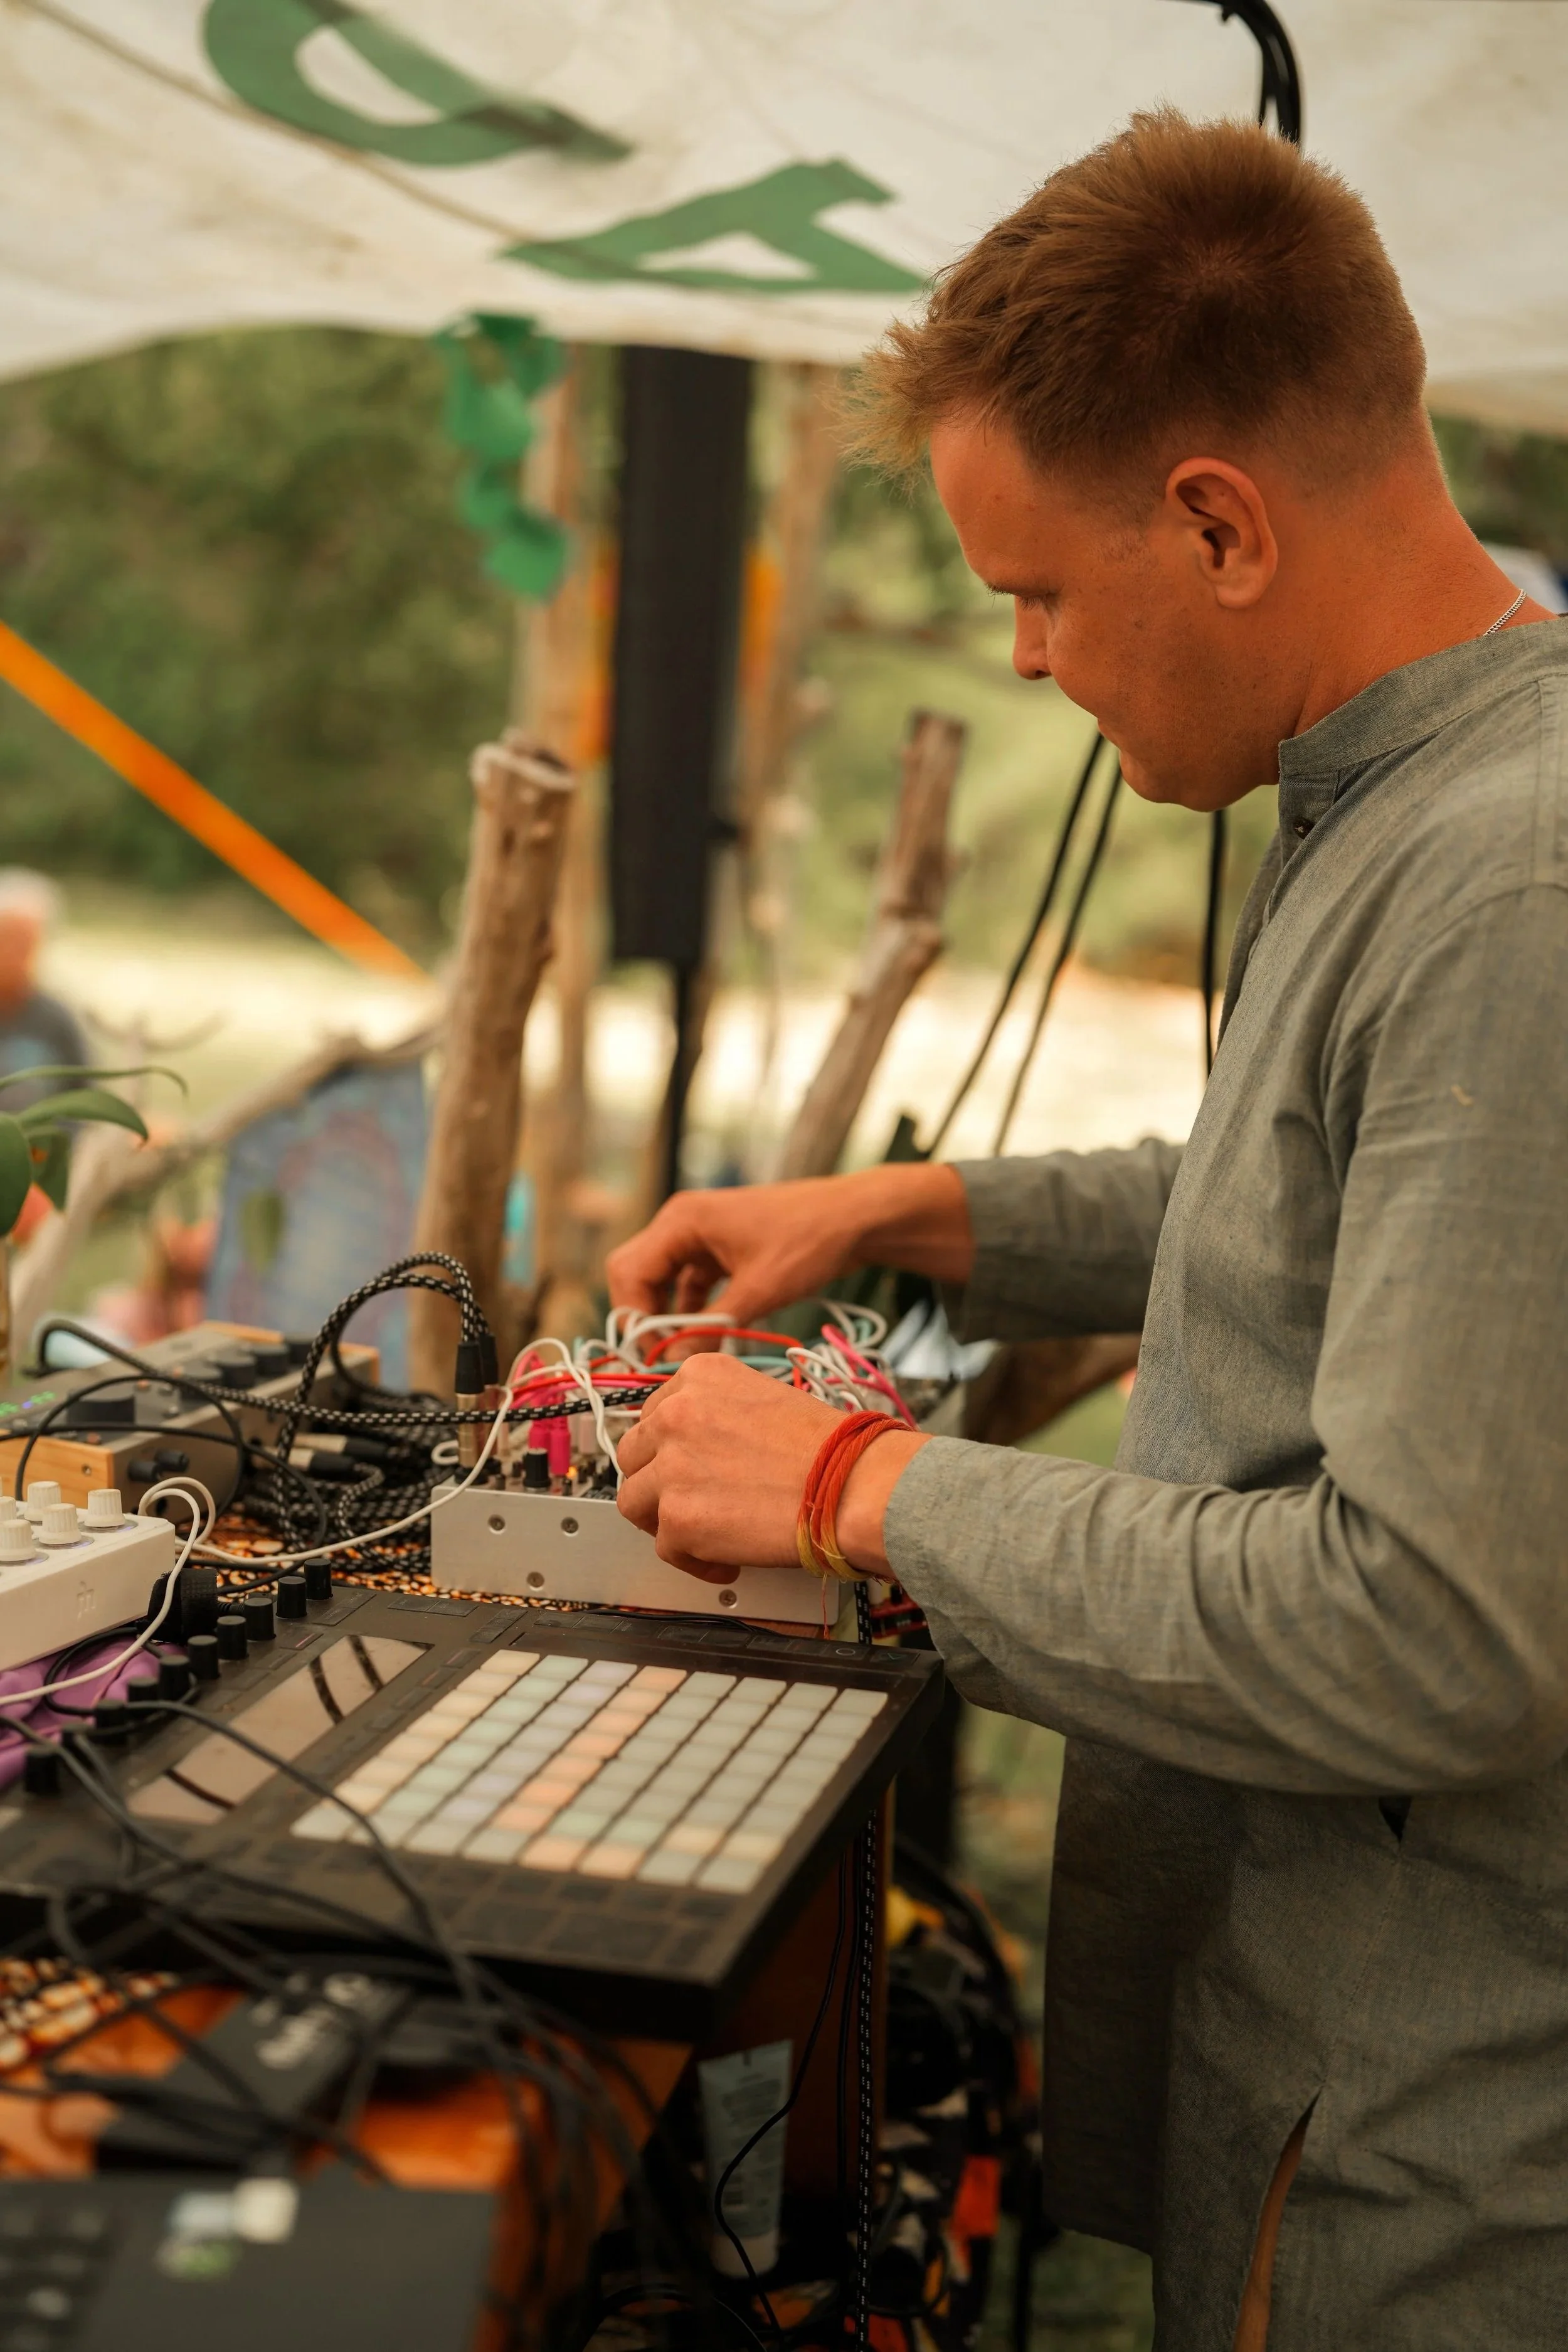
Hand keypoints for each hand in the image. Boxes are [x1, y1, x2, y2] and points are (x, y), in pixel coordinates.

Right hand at [605, 1162, 973, 1328]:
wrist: (857, 1218)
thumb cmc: (810, 1241)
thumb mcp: (760, 1290)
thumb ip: (712, 1326)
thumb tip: (673, 1362)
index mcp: (683, 1221)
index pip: (629, 1270)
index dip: (633, 1316)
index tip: (649, 1354)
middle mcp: (684, 1224)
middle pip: (639, 1275)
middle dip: (646, 1318)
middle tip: (660, 1358)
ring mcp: (702, 1236)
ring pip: (665, 1283)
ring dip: (671, 1318)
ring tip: (683, 1355)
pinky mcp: (721, 1251)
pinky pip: (692, 1285)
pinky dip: (695, 1311)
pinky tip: (708, 1338)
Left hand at [615, 1353, 927, 1581]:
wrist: (853, 1484)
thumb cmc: (832, 1447)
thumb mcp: (767, 1398)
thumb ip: (722, 1413)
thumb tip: (704, 1448)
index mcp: (700, 1376)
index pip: (654, 1413)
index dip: (668, 1447)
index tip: (683, 1464)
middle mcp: (676, 1414)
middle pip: (633, 1454)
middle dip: (657, 1481)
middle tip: (688, 1500)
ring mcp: (672, 1467)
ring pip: (634, 1501)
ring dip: (664, 1520)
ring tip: (701, 1533)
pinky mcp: (678, 1519)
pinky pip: (665, 1547)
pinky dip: (694, 1559)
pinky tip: (727, 1558)